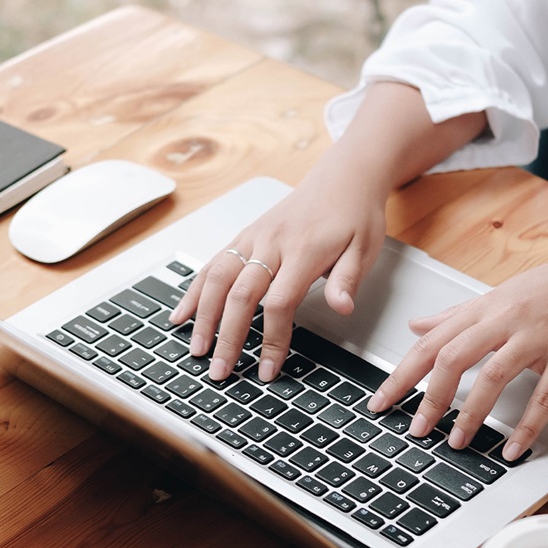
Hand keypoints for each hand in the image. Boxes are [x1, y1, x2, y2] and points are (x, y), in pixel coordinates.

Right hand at [170, 153, 388, 382]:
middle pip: (241, 294)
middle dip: (228, 336)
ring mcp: (255, 237)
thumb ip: (348, 279)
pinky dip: (195, 289)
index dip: (272, 339)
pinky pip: (215, 262)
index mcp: (304, 250)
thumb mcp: (365, 248)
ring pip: (219, 278)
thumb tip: (342, 308)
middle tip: (220, 371)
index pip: (280, 302)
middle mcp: (272, 243)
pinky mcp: (247, 234)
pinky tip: (182, 312)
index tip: (269, 369)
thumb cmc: (355, 213)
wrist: (343, 176)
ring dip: (203, 316)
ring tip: (196, 349)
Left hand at [368, 238, 547, 459]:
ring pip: (494, 376)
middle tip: (415, 429)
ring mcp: (537, 337)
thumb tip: (417, 326)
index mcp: (486, 308)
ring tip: (456, 442)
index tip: (382, 400)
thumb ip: (456, 315)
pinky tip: (512, 448)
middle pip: (454, 356)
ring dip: (471, 413)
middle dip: (429, 396)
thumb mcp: (500, 295)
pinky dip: (526, 425)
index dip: (403, 373)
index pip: (433, 341)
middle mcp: (506, 319)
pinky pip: (544, 395)